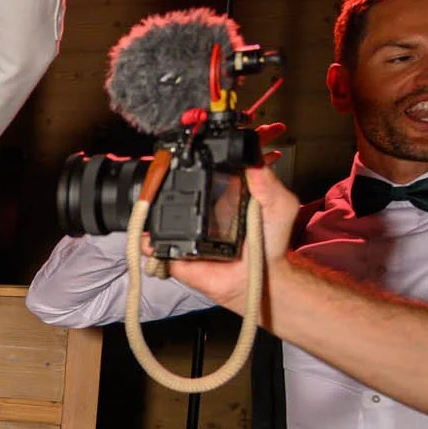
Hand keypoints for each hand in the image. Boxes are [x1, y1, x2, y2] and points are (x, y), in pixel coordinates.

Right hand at [167, 123, 294, 312]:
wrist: (258, 278)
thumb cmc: (269, 241)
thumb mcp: (279, 204)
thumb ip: (269, 183)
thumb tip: (255, 159)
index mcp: (218, 193)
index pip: (199, 172)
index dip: (188, 161)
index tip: (180, 151)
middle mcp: (197, 209)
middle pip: (171, 191)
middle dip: (159, 182)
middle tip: (158, 176)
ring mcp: (184, 231)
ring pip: (157, 216)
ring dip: (150, 210)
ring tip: (149, 204)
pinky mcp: (175, 254)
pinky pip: (154, 248)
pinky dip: (148, 243)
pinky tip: (151, 239)